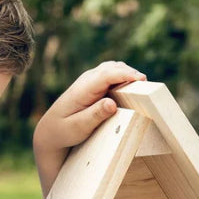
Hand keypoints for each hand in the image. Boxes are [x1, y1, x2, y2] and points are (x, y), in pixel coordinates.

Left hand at [33, 61, 145, 195]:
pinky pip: (112, 74)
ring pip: (113, 68)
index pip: (105, 75)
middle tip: (147, 85)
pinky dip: (123, 77)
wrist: (51, 130)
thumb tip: (112, 104)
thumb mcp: (77, 127)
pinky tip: (133, 86)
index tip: (141, 79)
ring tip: (142, 86)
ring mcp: (90, 80)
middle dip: (130, 72)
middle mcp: (86, 80)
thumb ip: (94, 115)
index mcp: (82, 89)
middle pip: (112, 67)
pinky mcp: (94, 84)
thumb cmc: (63, 131)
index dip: (124, 75)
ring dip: (128, 73)